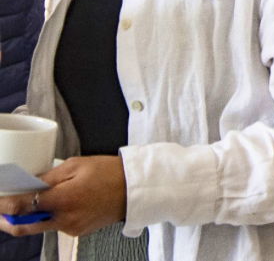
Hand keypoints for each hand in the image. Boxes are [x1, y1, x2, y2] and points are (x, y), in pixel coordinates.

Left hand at [0, 156, 125, 236]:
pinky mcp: (78, 231)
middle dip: (6, 221)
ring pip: (40, 227)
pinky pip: (56, 226)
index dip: (2, 205)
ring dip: (29, 217)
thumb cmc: (111, 173)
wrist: (136, 189)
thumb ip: (49, 176)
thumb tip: (28, 183)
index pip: (21, 207)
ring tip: (29, 203)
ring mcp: (71, 228)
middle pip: (23, 227)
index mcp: (63, 199)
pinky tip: (56, 204)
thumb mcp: (77, 164)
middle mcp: (65, 219)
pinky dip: (49, 217)